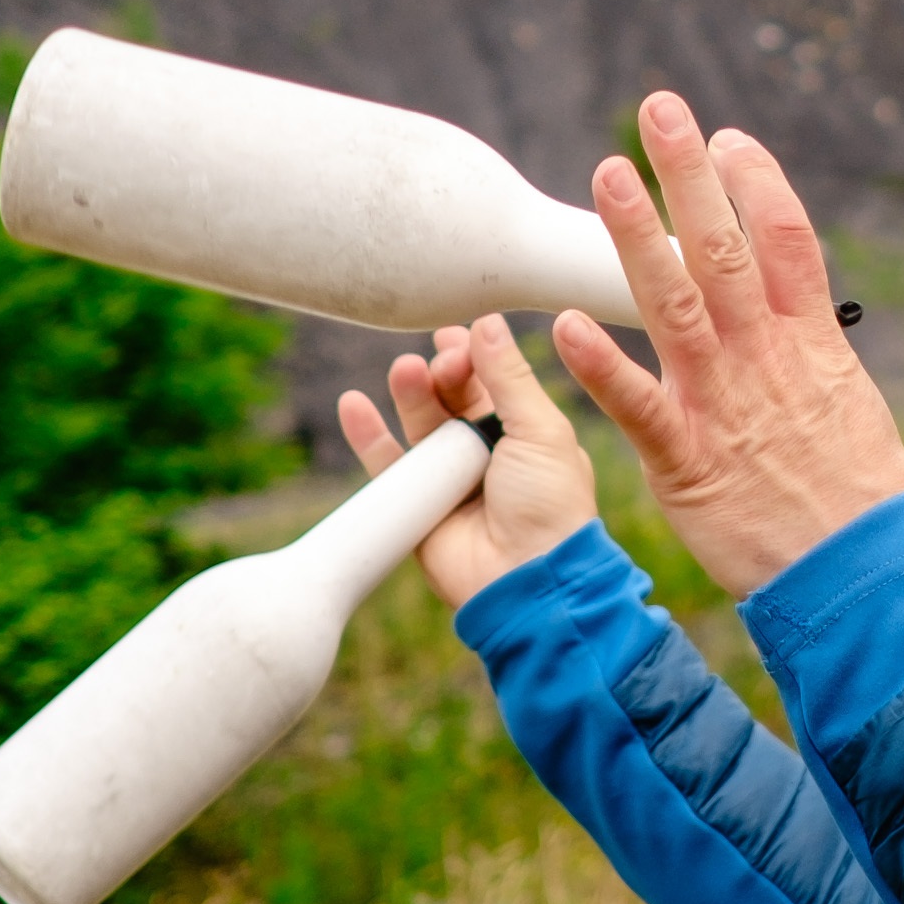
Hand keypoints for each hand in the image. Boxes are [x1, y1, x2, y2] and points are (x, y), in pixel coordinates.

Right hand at [338, 314, 600, 608]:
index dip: (473, 358)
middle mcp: (484, 453)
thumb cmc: (549, 506)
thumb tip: (487, 322)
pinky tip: (353, 404)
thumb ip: (510, 377)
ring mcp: (447, 480)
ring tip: (405, 371)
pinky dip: (367, 436)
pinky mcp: (416, 507)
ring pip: (419, 425)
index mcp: (524, 432)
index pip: (490, 381)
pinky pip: (386, 466)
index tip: (457, 341)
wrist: (527, 580)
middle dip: (442, 373)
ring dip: (409, 394)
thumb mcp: (541, 430)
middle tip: (438, 364)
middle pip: (451, 398)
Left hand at [549, 92, 903, 597]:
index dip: (755, 182)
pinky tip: (562, 327)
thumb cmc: (856, 500)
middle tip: (656, 111)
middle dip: (689, 176)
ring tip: (607, 177)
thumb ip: (807, 356)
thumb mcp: (846, 407)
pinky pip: (638, 406)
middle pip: (726, 248)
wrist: (861, 578)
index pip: (784, 240)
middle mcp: (767, 359)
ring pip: (675, 304)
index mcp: (811, 343)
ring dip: (638, 238)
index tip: (724, 138)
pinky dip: (603, 366)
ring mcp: (726, 404)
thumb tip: (792, 319)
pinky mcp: (687, 461)